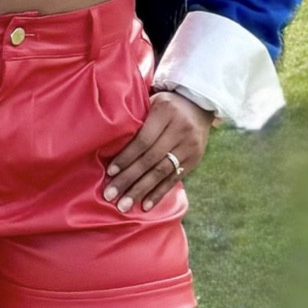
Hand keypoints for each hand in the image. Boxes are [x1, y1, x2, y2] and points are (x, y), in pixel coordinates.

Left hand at [103, 91, 214, 213]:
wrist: (200, 104)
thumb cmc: (164, 104)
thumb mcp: (152, 101)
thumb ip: (136, 116)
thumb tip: (107, 139)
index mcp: (165, 111)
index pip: (143, 140)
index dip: (126, 157)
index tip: (110, 173)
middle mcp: (180, 129)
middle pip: (151, 159)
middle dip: (129, 179)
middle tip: (110, 195)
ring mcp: (189, 146)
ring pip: (162, 172)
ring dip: (141, 190)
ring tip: (124, 205)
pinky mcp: (194, 159)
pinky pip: (174, 179)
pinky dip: (159, 193)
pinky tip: (145, 206)